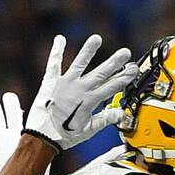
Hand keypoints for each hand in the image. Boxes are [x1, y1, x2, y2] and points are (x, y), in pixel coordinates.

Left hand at [24, 34, 136, 151]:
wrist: (42, 136)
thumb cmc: (64, 135)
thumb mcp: (88, 130)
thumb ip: (104, 119)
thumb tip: (121, 113)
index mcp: (90, 101)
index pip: (111, 86)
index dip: (124, 77)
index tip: (133, 69)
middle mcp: (79, 89)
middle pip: (100, 73)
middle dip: (114, 62)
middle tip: (125, 51)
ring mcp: (65, 83)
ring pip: (79, 64)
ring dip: (88, 50)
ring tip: (96, 38)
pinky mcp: (51, 81)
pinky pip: (54, 64)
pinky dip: (57, 51)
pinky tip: (59, 39)